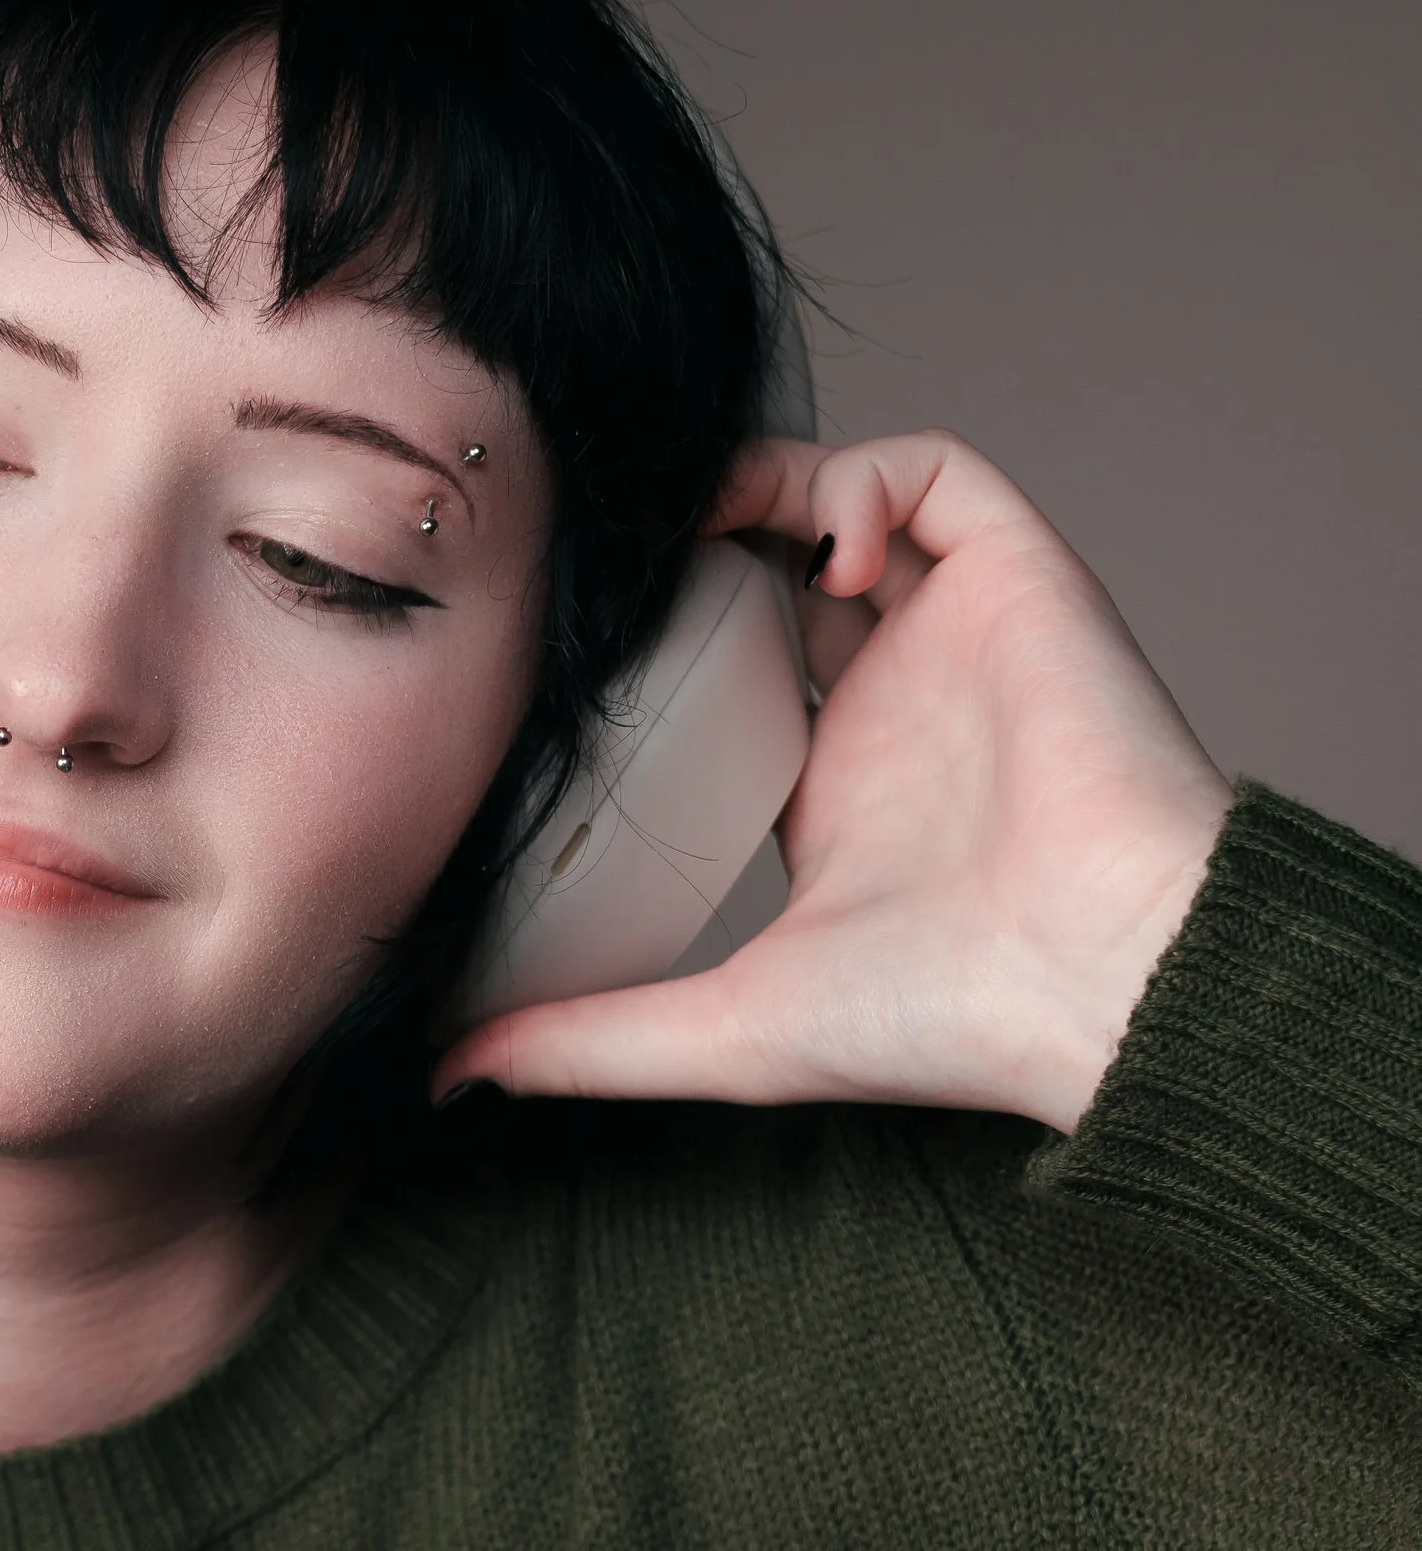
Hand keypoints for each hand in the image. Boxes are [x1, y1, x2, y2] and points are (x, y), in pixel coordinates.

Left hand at [433, 430, 1234, 1134]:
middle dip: (697, 535)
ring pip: (851, 499)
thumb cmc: (947, 1019)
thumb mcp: (724, 1029)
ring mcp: (956, 634)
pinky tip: (825, 550)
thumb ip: (588, 1040)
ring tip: (704, 521)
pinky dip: (871, 477)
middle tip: (623, 548)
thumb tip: (451, 1075)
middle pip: (778, 565)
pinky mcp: (1022, 582)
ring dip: (770, 482)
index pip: (726, 667)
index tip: (570, 629)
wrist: (1099, 985)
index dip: (651, 631)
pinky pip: (941, 474)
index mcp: (830, 780)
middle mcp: (893, 695)